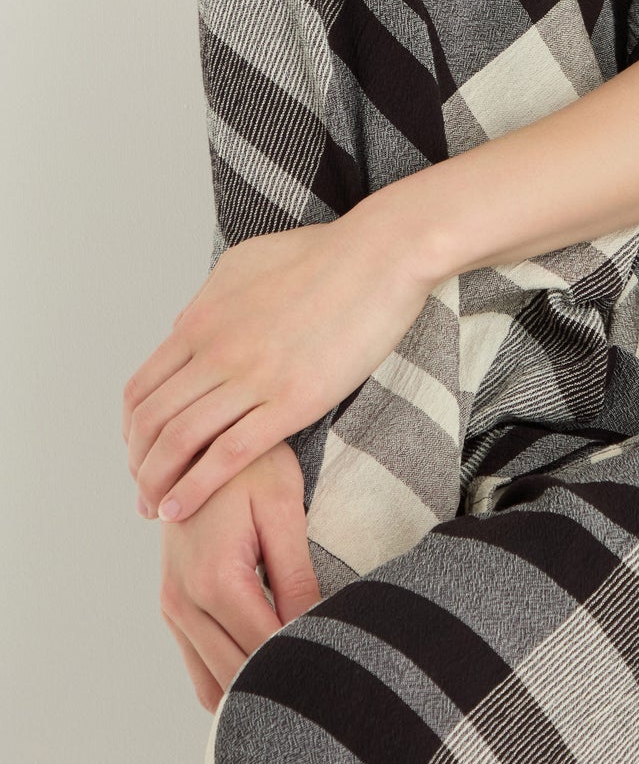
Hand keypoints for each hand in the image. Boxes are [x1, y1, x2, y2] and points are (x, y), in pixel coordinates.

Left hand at [123, 208, 434, 523]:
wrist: (381, 254)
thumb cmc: (324, 253)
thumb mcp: (245, 263)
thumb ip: (209, 299)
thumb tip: (187, 326)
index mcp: (201, 320)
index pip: (142, 389)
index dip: (131, 430)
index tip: (140, 452)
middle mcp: (216, 350)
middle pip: (151, 421)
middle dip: (138, 465)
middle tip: (142, 491)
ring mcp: (252, 376)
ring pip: (180, 442)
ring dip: (157, 484)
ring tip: (154, 510)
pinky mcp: (292, 401)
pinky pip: (228, 454)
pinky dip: (195, 488)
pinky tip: (182, 507)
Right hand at [160, 442, 320, 711]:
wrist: (198, 441)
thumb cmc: (250, 468)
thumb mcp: (282, 510)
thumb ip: (295, 576)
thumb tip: (316, 629)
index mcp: (215, 579)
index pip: (266, 649)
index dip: (307, 662)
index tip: (342, 663)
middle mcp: (183, 603)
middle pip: (237, 677)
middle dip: (282, 683)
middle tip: (330, 678)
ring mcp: (173, 609)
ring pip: (212, 684)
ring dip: (254, 686)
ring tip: (303, 674)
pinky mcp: (173, 609)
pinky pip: (200, 666)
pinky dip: (232, 674)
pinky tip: (271, 662)